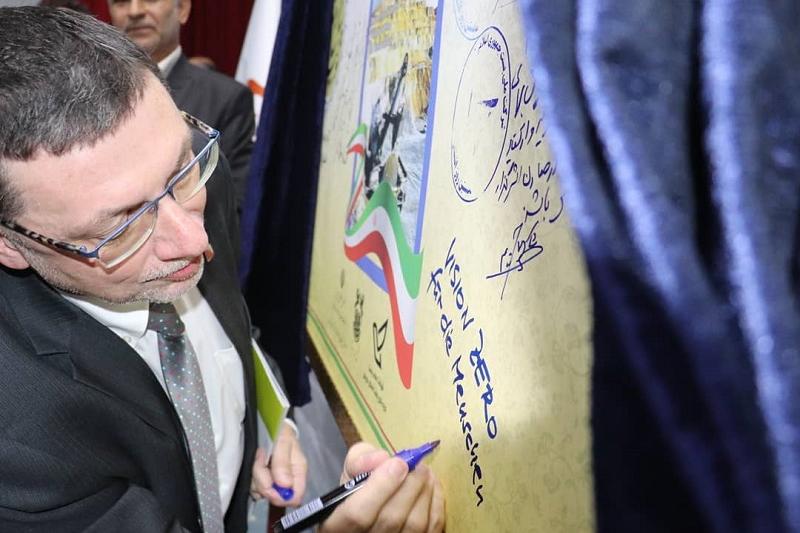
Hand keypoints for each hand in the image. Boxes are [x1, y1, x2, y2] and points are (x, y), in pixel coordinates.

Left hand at [250, 421, 306, 506]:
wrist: (272, 426)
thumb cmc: (281, 432)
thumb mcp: (283, 441)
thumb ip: (283, 462)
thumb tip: (285, 485)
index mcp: (298, 473)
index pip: (295, 497)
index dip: (281, 496)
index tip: (270, 484)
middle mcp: (287, 481)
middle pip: (275, 497)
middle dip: (263, 482)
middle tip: (261, 462)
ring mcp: (274, 482)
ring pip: (262, 493)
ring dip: (256, 477)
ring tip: (259, 458)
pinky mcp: (263, 481)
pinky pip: (254, 489)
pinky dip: (251, 478)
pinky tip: (255, 463)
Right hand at [319, 442, 444, 532]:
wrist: (374, 511)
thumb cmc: (359, 491)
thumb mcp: (350, 472)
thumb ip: (360, 460)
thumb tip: (381, 458)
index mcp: (337, 526)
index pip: (357, 514)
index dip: (381, 486)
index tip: (398, 463)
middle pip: (390, 519)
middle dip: (409, 485)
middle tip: (417, 464)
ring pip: (414, 526)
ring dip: (424, 492)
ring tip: (425, 472)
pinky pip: (432, 529)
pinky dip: (436, 504)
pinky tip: (432, 486)